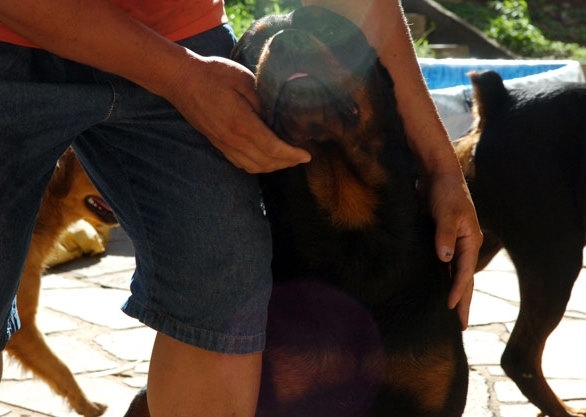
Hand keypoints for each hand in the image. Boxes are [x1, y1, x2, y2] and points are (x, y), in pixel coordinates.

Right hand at [163, 53, 310, 172]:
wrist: (181, 80)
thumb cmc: (213, 74)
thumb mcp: (244, 80)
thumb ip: (262, 101)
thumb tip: (278, 118)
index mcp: (241, 123)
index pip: (273, 148)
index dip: (292, 154)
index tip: (307, 155)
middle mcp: (233, 140)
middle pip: (266, 162)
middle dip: (287, 162)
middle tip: (302, 157)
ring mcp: (223, 145)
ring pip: (253, 167)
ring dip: (273, 167)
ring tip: (288, 159)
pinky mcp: (218, 144)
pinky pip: (241, 164)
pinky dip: (257, 166)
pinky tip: (266, 159)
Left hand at [426, 172, 482, 329]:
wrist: (438, 174)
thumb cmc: (444, 191)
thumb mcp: (446, 211)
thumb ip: (445, 234)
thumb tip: (444, 258)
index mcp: (470, 240)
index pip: (465, 272)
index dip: (458, 291)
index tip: (450, 308)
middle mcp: (465, 245)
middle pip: (465, 278)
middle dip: (463, 301)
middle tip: (460, 326)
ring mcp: (455, 243)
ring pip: (456, 274)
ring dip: (455, 293)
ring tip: (452, 313)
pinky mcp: (443, 239)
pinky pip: (446, 265)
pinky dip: (444, 278)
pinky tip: (438, 288)